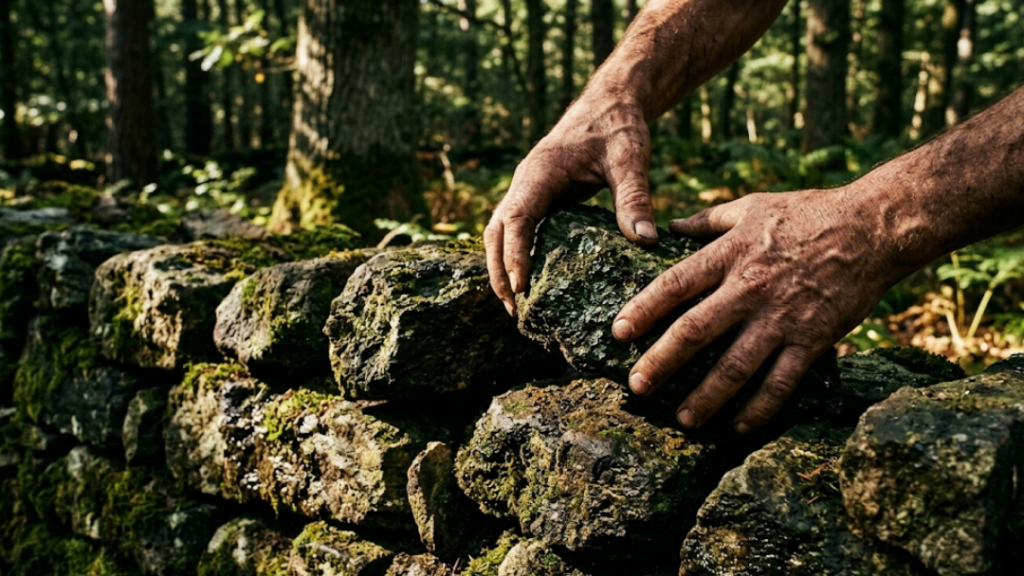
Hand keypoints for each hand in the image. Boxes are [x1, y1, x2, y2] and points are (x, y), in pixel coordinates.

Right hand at [485, 93, 656, 315]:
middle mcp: (524, 182)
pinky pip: (516, 231)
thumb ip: (635, 198)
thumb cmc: (618, 127)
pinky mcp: (536, 198)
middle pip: (496, 231)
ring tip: (515, 305)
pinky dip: (514, 256)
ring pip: (500, 232)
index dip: (515, 253)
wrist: (610, 103)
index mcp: (540, 172)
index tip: (520, 287)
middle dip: (499, 271)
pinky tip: (528, 283)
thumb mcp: (631, 159)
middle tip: (513, 309)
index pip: (517, 218)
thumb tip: (646, 241)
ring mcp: (526, 190)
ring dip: (501, 267)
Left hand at [612, 187, 899, 432]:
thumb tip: (668, 227)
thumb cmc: (807, 213)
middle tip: (637, 387)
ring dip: (705, 398)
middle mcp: (750, 289)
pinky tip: (739, 427)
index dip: (643, 310)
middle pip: (695, 332)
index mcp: (730, 255)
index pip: (674, 286)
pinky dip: (759, 409)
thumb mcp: (751, 206)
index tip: (618, 333)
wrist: (872, 229)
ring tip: (682, 419)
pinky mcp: (812, 340)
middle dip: (661, 363)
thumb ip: (707, 220)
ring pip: (735, 367)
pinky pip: (781, 382)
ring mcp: (782, 318)